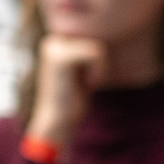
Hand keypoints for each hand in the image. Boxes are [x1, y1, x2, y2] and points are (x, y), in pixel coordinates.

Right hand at [24, 35, 107, 150]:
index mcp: (57, 41)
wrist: (57, 123)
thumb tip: (109, 42)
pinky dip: (97, 74)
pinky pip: (97, 54)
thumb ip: (90, 53)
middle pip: (98, 42)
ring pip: (99, 49)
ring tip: (79, 85)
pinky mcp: (61, 57)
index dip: (98, 64)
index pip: (96, 40)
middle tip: (80, 84)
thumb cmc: (73, 101)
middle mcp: (54, 40)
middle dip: (98, 67)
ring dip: (97, 72)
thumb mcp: (83, 70)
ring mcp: (55, 47)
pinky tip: (83, 86)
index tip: (81, 81)